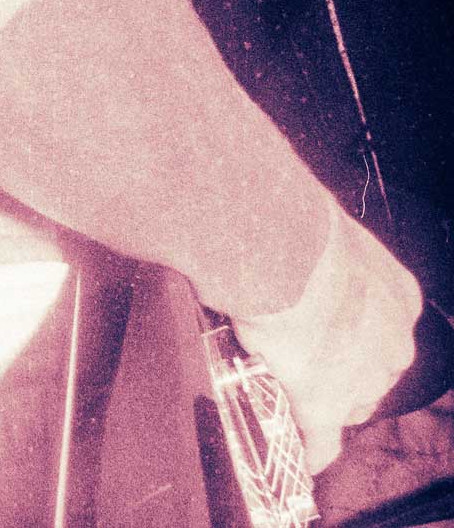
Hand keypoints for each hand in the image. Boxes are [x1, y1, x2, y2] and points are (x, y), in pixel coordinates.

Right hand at [233, 197, 421, 472]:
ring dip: (322, 402)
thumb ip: (320, 253)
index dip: (352, 336)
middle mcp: (394, 343)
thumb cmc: (300, 229)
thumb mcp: (324, 234)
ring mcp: (362, 378)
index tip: (328, 333)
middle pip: (372, 373)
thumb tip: (286, 232)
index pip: (382, 331)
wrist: (285, 249)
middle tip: (304, 362)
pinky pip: (321, 440)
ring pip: (348, 405)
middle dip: (343, 372)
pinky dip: (310, 447)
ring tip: (291, 398)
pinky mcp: (325, 404)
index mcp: (398, 297)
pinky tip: (302, 453)